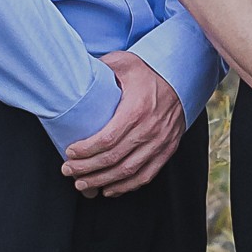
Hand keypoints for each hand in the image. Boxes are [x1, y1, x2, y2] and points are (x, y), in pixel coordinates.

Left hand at [61, 54, 183, 196]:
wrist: (183, 78)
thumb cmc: (149, 71)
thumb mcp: (125, 63)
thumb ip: (101, 67)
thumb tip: (75, 72)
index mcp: (137, 109)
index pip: (107, 139)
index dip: (86, 150)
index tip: (70, 153)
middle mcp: (150, 129)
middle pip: (114, 159)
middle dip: (87, 169)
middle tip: (68, 170)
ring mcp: (161, 142)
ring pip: (128, 172)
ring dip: (103, 181)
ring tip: (82, 184)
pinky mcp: (167, 150)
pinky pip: (146, 175)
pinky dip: (126, 186)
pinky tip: (109, 189)